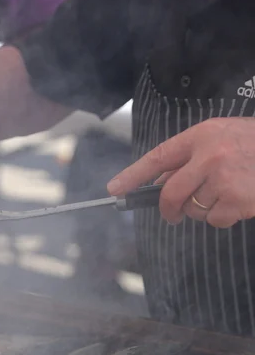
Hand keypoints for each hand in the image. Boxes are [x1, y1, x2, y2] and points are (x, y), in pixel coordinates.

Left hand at [108, 117, 254, 228]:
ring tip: (228, 193)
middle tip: (173, 215)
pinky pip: (214, 220)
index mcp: (203, 135)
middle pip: (170, 192)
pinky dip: (223, 217)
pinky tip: (240, 201)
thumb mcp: (223, 138)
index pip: (158, 157)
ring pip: (193, 208)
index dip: (133, 175)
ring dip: (204, 209)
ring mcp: (224, 177)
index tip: (115, 189)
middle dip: (168, 208)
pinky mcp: (238, 199)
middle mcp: (210, 154)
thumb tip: (161, 183)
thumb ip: (193, 156)